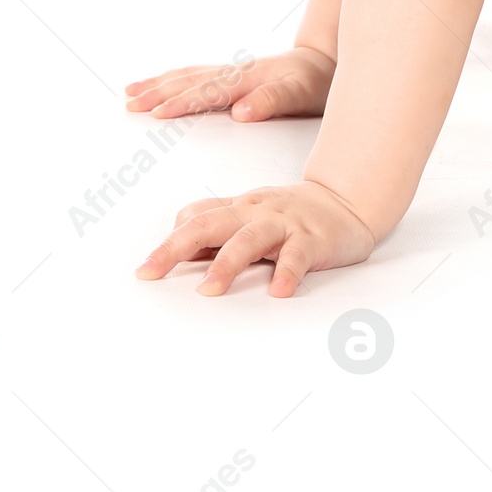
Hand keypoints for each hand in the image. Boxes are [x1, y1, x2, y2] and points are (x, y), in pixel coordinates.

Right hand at [124, 47, 334, 120]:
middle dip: (158, 92)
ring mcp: (231, 71)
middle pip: (190, 80)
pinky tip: (162, 83)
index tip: (156, 112)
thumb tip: (241, 113)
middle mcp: (235, 72)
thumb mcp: (300, 95)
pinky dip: (174, 78)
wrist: (324, 61)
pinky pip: (196, 74)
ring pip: (188, 75)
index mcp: (247, 80)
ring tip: (130, 91)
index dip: (182, 102)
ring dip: (159, 83)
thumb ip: (272, 102)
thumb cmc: (313, 82)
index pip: (208, 92)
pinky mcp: (232, 75)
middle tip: (129, 103)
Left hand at [135, 181, 375, 296]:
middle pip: (210, 223)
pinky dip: (287, 272)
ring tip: (209, 291)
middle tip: (150, 273)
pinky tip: (279, 292)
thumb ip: (217, 227)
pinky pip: (298, 255)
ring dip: (227, 263)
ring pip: (250, 239)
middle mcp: (255, 212)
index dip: (169, 242)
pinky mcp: (313, 239)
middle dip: (176, 248)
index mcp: (238, 208)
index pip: (196, 217)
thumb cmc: (291, 214)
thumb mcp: (250, 214)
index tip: (144, 272)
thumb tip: (176, 248)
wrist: (347, 200)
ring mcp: (284, 224)